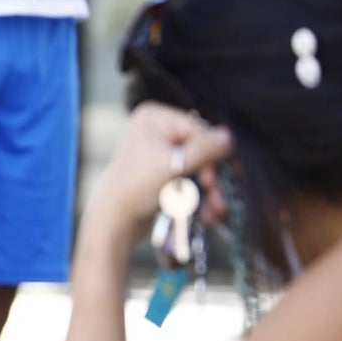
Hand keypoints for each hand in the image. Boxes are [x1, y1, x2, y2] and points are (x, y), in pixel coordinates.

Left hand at [85, 102, 231, 239]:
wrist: (112, 222)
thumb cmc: (134, 190)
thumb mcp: (172, 167)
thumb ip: (203, 150)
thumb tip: (228, 135)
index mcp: (153, 118)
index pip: (196, 130)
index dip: (209, 155)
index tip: (212, 180)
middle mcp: (156, 129)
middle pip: (199, 149)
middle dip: (211, 177)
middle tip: (219, 201)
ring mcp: (160, 150)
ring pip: (198, 167)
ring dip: (210, 191)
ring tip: (216, 213)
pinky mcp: (163, 171)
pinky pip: (189, 178)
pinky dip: (198, 194)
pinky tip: (207, 213)